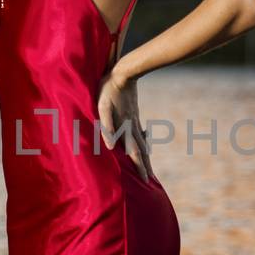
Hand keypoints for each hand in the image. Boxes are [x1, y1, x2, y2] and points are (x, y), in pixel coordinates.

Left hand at [96, 66, 152, 181]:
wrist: (124, 74)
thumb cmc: (109, 91)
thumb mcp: (103, 108)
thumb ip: (107, 127)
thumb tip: (112, 147)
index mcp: (125, 128)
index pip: (134, 153)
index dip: (139, 167)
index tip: (146, 180)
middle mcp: (132, 127)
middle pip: (141, 151)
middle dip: (145, 166)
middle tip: (151, 180)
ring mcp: (134, 121)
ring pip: (141, 142)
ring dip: (145, 156)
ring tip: (149, 166)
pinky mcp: (133, 115)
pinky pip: (139, 133)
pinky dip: (143, 142)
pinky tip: (144, 142)